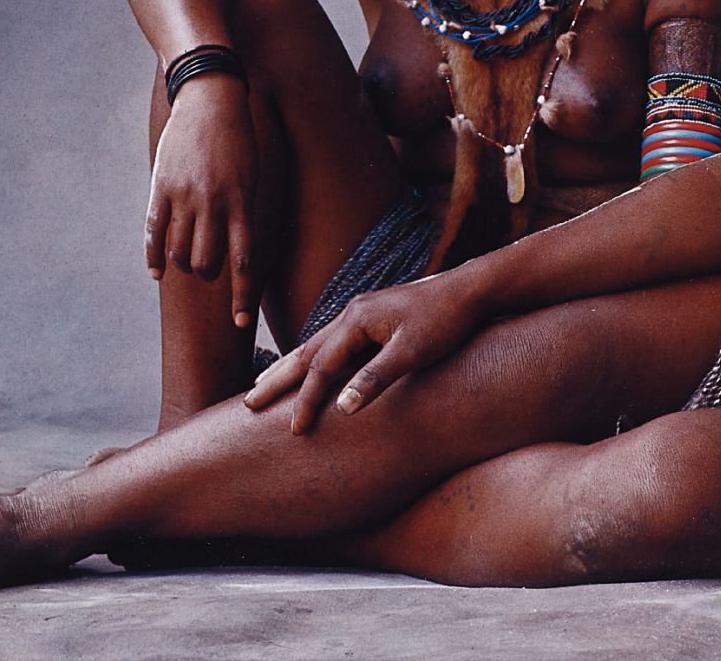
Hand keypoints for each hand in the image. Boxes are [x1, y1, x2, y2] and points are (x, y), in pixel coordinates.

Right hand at [145, 74, 260, 328]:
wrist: (210, 98)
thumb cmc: (238, 138)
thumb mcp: (252, 174)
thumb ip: (244, 212)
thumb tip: (241, 252)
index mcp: (242, 200)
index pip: (243, 261)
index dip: (239, 295)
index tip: (237, 323)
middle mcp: (213, 202)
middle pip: (206, 261)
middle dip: (207, 274)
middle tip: (208, 272)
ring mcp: (184, 196)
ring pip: (178, 252)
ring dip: (183, 265)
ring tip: (188, 263)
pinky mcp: (160, 188)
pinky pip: (152, 233)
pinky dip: (153, 257)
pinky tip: (156, 272)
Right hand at [244, 271, 492, 433]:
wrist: (472, 290)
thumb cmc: (446, 321)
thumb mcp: (413, 352)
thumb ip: (377, 378)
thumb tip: (343, 407)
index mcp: (357, 319)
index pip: (321, 367)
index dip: (307, 400)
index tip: (295, 431)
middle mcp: (353, 312)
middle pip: (307, 351)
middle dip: (277, 378)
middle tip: (249, 402)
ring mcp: (362, 312)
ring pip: (317, 344)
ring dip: (291, 366)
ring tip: (266, 383)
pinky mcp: (373, 317)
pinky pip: (333, 342)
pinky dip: (314, 358)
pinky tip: (311, 367)